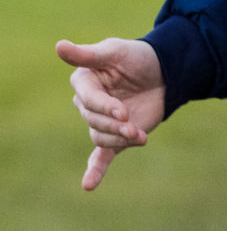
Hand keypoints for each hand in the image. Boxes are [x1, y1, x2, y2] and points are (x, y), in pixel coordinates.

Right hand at [56, 37, 165, 190]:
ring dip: (119, 139)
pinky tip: (88, 185)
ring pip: (101, 137)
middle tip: (132, 124)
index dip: (104, 107)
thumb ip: (87, 54)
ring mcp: (101, 122)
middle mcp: (88, 103)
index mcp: (84, 82)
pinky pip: (100, 157)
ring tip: (139, 136)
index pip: (87, 100)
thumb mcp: (115, 51)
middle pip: (93, 121)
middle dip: (114, 125)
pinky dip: (95, 171)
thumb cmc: (137, 57)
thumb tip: (58, 45)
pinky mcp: (115, 137)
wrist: (165, 72)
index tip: (122, 112)